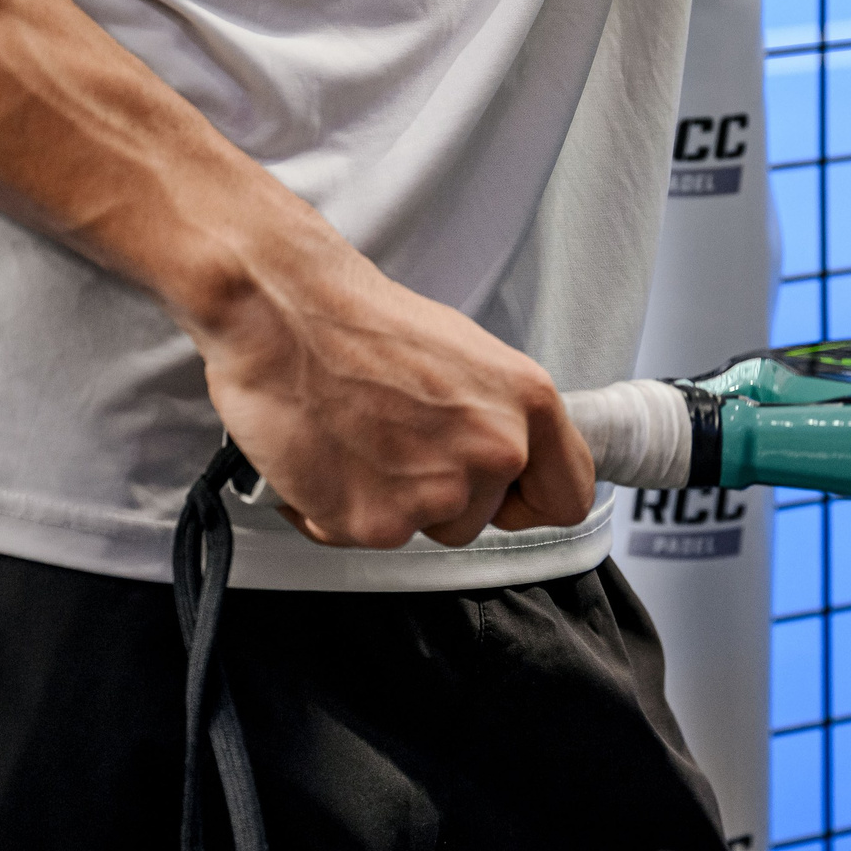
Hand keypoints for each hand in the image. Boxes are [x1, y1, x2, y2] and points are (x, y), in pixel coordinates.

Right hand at [177, 192, 598, 548]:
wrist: (283, 311)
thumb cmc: (358, 322)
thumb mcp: (464, 353)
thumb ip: (495, 413)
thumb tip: (501, 453)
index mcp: (528, 402)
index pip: (568, 496)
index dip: (528, 502)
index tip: (503, 497)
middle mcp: (495, 450)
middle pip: (480, 518)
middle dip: (438, 494)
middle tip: (394, 441)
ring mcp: (438, 492)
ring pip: (423, 530)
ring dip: (389, 501)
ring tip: (357, 440)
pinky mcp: (377, 522)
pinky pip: (363, 538)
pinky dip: (336, 510)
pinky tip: (325, 456)